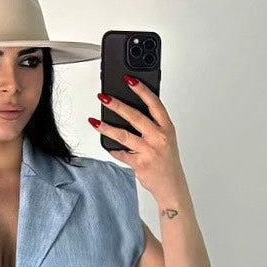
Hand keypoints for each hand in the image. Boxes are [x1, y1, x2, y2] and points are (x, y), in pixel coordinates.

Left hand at [90, 77, 186, 200]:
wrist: (171, 186)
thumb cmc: (167, 161)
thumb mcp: (166, 139)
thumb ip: (153, 125)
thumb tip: (132, 110)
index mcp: (167, 128)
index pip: (154, 104)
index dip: (142, 90)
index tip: (130, 80)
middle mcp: (159, 137)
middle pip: (135, 116)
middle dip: (117, 105)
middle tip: (104, 97)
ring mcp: (149, 151)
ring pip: (124, 135)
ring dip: (107, 127)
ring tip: (95, 121)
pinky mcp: (140, 164)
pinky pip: (121, 154)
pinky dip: (112, 149)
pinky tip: (105, 144)